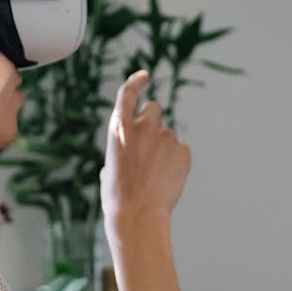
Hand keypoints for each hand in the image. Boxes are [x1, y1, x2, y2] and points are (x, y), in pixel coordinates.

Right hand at [100, 70, 191, 233]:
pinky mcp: (183, 150)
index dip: (136, 81)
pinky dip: (176, 162)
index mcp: (119, 128)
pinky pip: (181, 151)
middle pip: (154, 108)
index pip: (127, 92)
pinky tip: (166, 180)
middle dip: (152, 121)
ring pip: (168, 135)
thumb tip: (125, 159)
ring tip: (154, 175)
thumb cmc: (117, 198)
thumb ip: (119, 154)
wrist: (137, 215)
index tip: (144, 75)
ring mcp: (165, 137)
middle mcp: (142, 126)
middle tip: (149, 144)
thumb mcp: (108, 171)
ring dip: (163, 148)